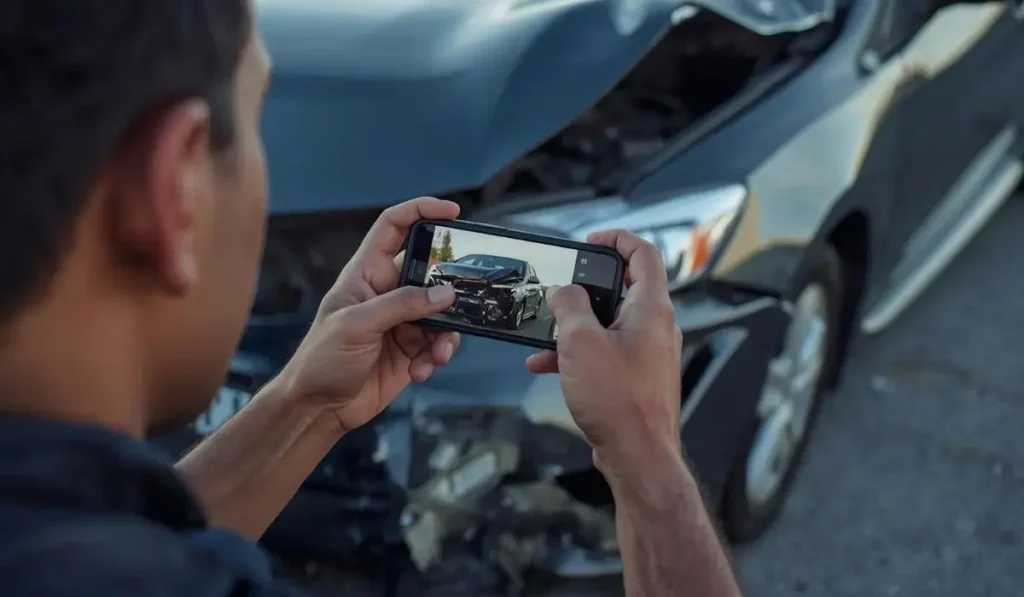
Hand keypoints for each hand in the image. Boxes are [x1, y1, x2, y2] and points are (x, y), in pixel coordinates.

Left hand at [277, 197, 461, 433]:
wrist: (319, 407)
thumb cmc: (322, 359)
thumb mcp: (357, 325)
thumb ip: (402, 305)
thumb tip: (445, 293)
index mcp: (366, 273)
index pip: (394, 227)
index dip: (421, 211)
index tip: (452, 210)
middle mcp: (387, 292)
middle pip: (430, 271)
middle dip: (449, 285)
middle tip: (463, 297)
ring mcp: (402, 321)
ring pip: (442, 311)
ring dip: (445, 333)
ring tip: (436, 353)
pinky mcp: (412, 349)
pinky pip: (439, 342)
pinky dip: (437, 356)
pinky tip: (421, 371)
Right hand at [526, 230, 682, 473]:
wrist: (638, 455)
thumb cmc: (618, 401)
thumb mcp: (580, 343)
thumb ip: (569, 307)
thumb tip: (562, 291)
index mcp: (651, 309)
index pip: (644, 255)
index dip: (618, 239)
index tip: (591, 241)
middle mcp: (655, 328)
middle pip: (624, 288)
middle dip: (586, 288)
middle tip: (561, 288)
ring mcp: (647, 354)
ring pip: (609, 323)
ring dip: (576, 325)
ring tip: (547, 334)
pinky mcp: (635, 378)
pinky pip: (605, 352)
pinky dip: (578, 354)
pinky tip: (547, 366)